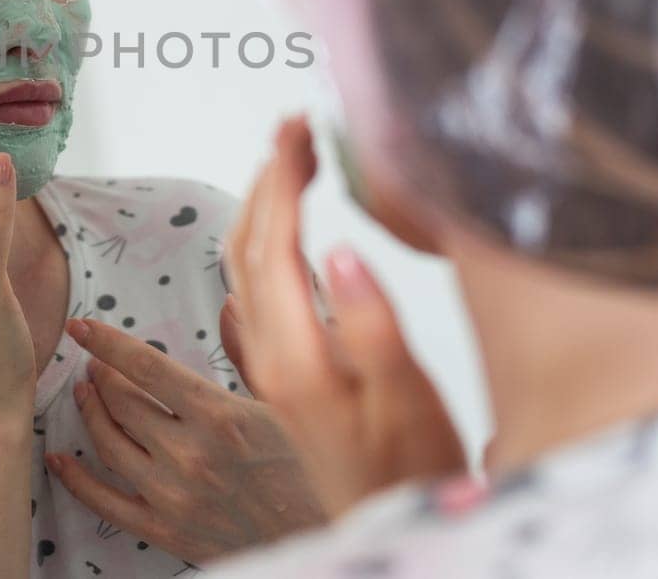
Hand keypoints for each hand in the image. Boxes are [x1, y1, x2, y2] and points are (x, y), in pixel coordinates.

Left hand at [44, 315, 327, 563]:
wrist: (320, 537)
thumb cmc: (312, 467)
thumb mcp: (286, 402)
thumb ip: (248, 352)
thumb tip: (229, 302)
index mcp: (219, 415)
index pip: (145, 367)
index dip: (106, 342)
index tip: (81, 327)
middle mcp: (189, 453)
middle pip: (121, 402)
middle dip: (101, 375)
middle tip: (95, 363)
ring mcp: (173, 495)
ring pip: (109, 443)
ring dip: (90, 413)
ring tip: (85, 393)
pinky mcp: (166, 530)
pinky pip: (105, 502)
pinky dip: (75, 478)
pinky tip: (60, 458)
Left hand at [224, 115, 465, 515]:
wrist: (395, 530)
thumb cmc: (416, 474)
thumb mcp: (409, 402)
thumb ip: (372, 327)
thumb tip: (341, 250)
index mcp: (297, 358)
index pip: (275, 244)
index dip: (283, 179)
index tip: (299, 128)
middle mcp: (270, 358)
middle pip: (248, 247)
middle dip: (267, 179)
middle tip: (294, 127)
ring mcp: (269, 369)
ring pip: (241, 269)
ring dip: (258, 206)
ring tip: (287, 159)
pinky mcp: (280, 376)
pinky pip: (250, 294)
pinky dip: (260, 243)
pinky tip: (280, 227)